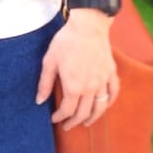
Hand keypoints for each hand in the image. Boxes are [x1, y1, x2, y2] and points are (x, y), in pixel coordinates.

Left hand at [36, 10, 118, 129]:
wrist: (88, 26)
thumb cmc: (66, 42)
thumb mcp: (49, 62)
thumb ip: (45, 83)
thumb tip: (39, 101)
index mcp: (74, 87)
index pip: (67, 110)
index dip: (60, 117)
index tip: (54, 118)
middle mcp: (90, 88)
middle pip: (84, 113)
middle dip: (74, 122)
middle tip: (68, 126)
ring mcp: (103, 81)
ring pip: (100, 107)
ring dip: (93, 117)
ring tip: (87, 123)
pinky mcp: (111, 73)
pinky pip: (113, 92)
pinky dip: (110, 101)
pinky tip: (105, 105)